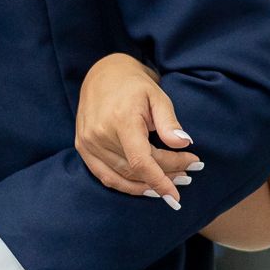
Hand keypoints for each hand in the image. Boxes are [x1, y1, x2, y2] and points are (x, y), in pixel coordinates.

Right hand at [75, 53, 201, 206]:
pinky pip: (106, 176)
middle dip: (164, 176)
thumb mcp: (157, 96)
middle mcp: (99, 135)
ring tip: (172, 181)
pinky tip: (146, 186)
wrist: (103, 74)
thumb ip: (169, 122)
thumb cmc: (134, 85)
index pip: (141, 162)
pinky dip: (126, 185)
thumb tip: (183, 143)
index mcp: (120, 120)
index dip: (160, 180)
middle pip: (136, 170)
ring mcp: (88, 143)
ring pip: (122, 177)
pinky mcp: (82, 148)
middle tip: (187, 175)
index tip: (177, 195)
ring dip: (148, 184)